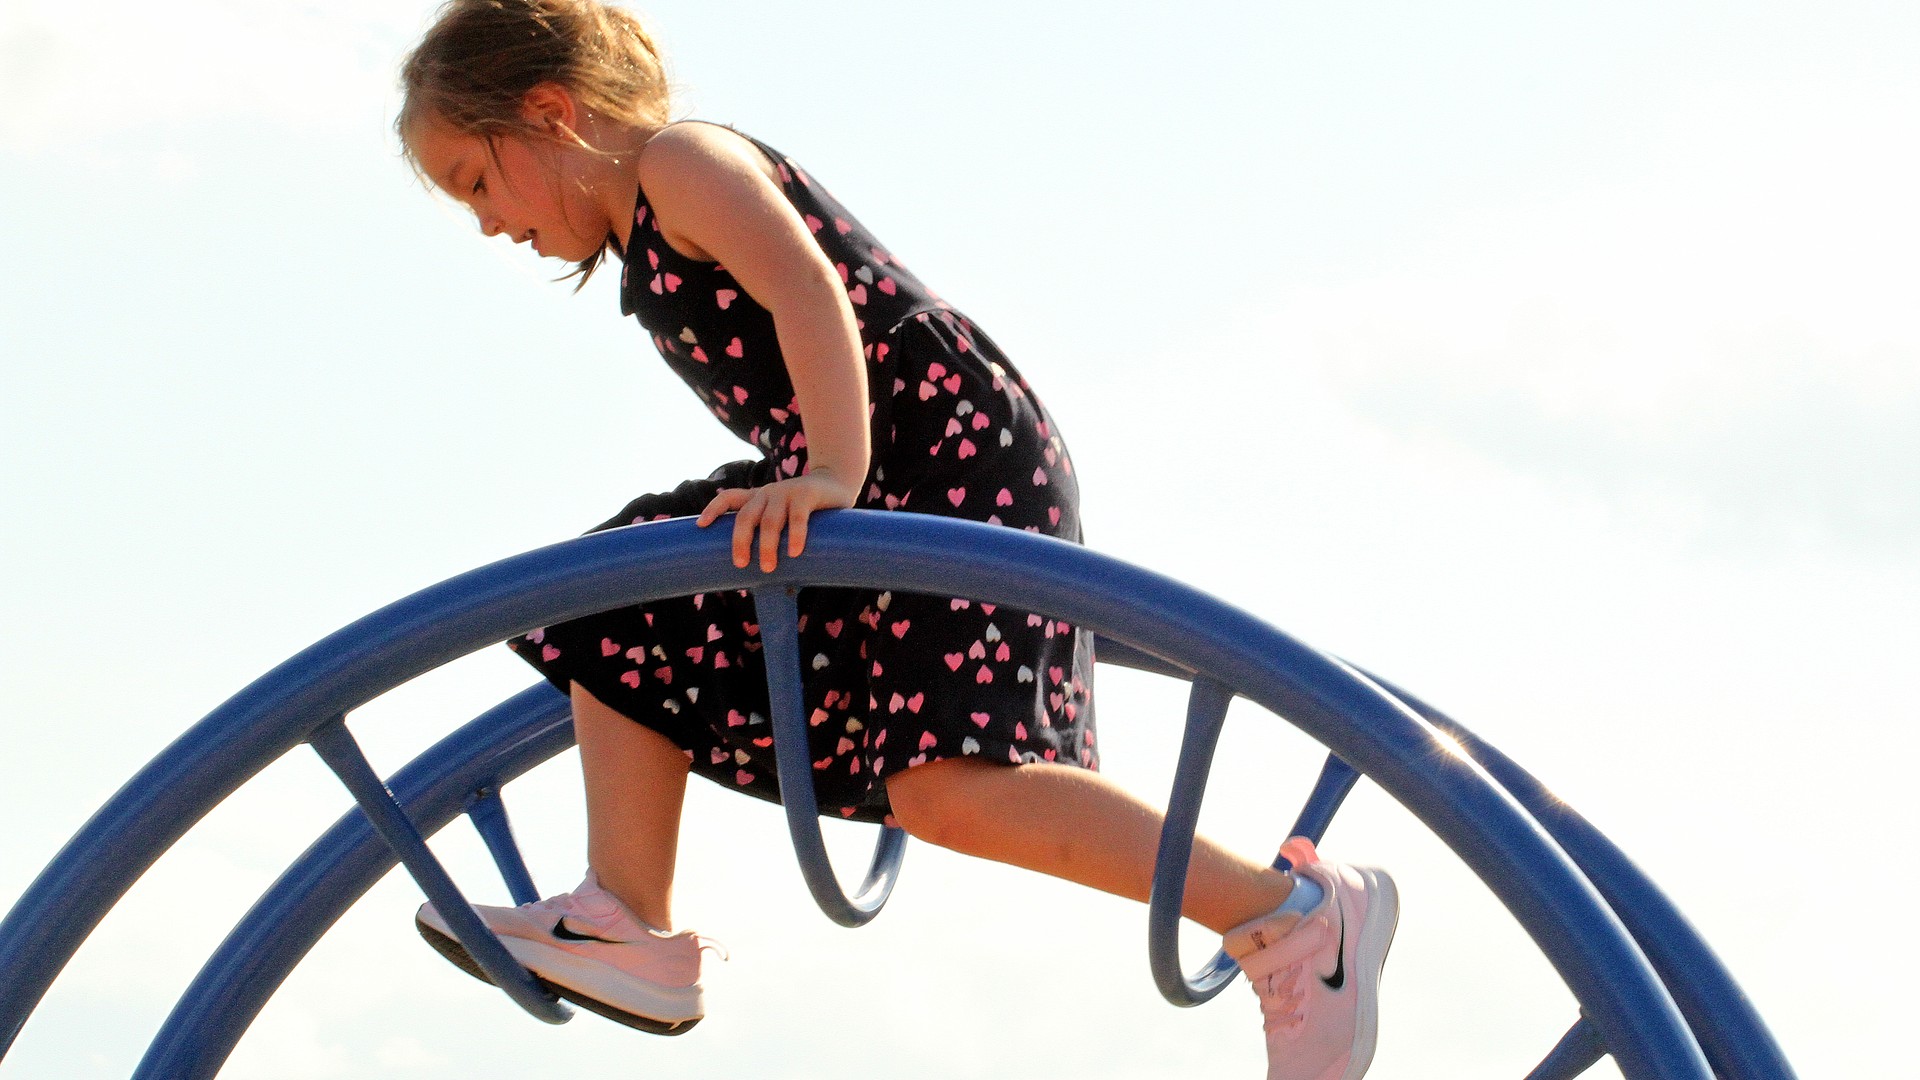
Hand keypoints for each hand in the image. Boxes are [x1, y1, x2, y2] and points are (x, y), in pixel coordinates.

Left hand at [696, 468, 860, 571]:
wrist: (837, 483)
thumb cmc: (808, 510)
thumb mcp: (785, 516)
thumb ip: (776, 537)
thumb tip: (772, 583)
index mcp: (758, 498)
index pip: (730, 498)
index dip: (713, 509)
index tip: (701, 525)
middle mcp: (768, 493)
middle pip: (746, 516)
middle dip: (740, 541)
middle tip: (740, 564)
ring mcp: (787, 492)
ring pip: (770, 519)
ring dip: (767, 544)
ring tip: (768, 567)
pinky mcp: (807, 493)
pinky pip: (798, 516)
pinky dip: (795, 534)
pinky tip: (794, 551)